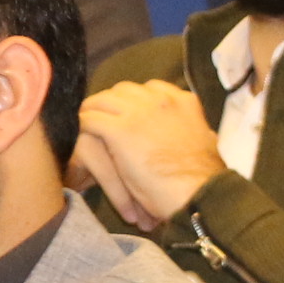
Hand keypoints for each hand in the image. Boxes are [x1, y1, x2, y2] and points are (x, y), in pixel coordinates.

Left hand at [74, 80, 224, 231]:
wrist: (199, 194)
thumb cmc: (203, 179)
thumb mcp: (206, 143)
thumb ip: (193, 130)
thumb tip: (202, 133)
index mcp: (184, 102)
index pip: (150, 88)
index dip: (134, 102)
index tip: (127, 114)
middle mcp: (160, 100)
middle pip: (123, 90)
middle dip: (111, 104)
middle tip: (101, 119)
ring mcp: (138, 112)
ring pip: (102, 100)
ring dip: (92, 113)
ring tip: (84, 127)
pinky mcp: (119, 130)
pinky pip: (89, 120)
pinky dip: (80, 128)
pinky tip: (77, 139)